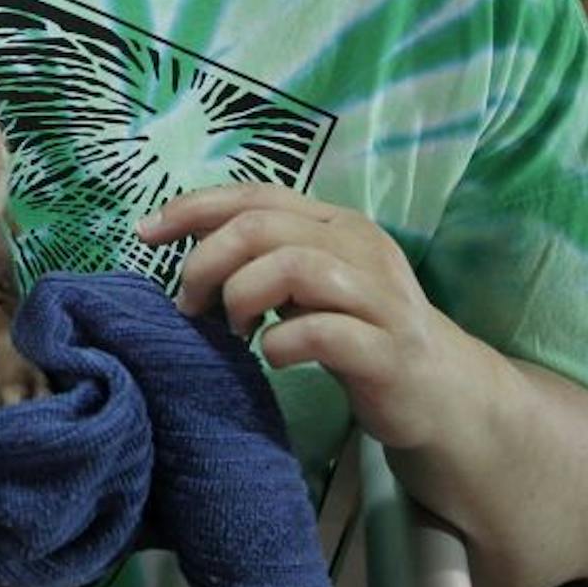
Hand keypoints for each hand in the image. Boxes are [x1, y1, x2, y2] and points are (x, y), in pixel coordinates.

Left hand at [139, 183, 466, 450]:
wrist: (441, 392)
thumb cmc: (358, 332)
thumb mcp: (309, 284)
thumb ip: (262, 256)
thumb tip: (188, 247)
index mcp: (335, 223)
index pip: (256, 194)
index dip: (194, 208)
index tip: (146, 233)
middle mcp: (361, 247)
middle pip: (263, 227)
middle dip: (207, 263)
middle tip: (191, 307)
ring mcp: (379, 297)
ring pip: (293, 266)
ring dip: (242, 297)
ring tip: (235, 331)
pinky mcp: (387, 350)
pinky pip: (322, 332)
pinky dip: (280, 344)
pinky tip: (273, 358)